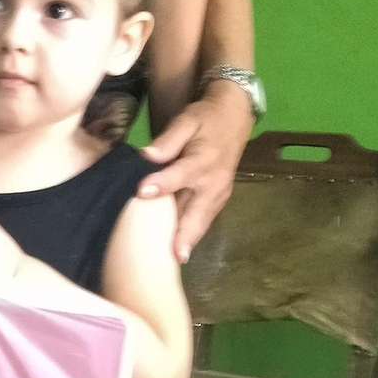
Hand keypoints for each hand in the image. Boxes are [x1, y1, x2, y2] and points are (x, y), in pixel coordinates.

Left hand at [139, 84, 253, 262]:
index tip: (142, 193)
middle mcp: (214, 182)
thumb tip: (146, 156)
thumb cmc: (205, 119)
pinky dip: (192, 234)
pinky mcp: (219, 200)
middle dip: (185, 236)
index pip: (179, 175)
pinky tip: (179, 249)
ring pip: (201, 221)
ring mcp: (219, 194)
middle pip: (197, 212)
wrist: (234, 118)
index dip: (161, 184)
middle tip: (175, 258)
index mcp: (203, 160)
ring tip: (175, 260)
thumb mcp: (186, 120)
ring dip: (189, 240)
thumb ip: (167, 140)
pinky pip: (204, 220)